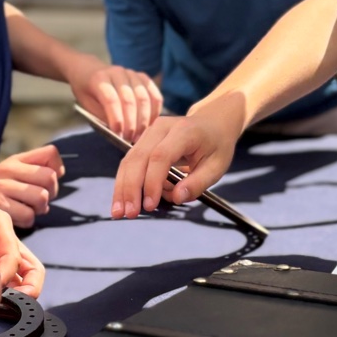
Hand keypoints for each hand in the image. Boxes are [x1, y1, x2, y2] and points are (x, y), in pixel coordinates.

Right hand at [0, 145, 63, 227]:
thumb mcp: (11, 170)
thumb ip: (35, 167)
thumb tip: (60, 171)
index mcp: (15, 160)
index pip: (50, 154)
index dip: (56, 169)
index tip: (47, 180)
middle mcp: (9, 170)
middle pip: (50, 178)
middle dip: (51, 192)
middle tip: (39, 199)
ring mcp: (2, 188)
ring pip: (41, 198)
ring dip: (39, 209)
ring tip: (28, 209)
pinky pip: (28, 216)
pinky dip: (28, 220)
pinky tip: (18, 218)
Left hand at [68, 58, 161, 141]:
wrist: (88, 70)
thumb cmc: (87, 92)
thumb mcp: (88, 105)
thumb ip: (104, 116)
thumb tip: (122, 133)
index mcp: (99, 79)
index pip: (111, 100)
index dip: (117, 118)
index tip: (119, 134)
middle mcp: (117, 73)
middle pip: (129, 99)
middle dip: (132, 123)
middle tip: (131, 139)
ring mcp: (132, 74)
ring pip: (144, 98)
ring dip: (144, 119)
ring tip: (140, 135)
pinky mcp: (143, 78)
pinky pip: (154, 95)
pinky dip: (155, 111)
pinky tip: (151, 124)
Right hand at [111, 105, 243, 217]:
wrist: (212, 123)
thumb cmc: (216, 145)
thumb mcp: (217, 166)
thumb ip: (198, 183)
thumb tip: (176, 198)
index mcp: (184, 132)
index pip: (161, 156)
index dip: (152, 182)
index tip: (150, 205)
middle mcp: (162, 128)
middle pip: (139, 158)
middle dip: (131, 188)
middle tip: (128, 213)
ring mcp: (149, 133)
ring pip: (129, 160)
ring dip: (123, 187)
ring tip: (119, 211)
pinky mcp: (143, 141)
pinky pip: (130, 162)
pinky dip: (125, 183)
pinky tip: (123, 200)